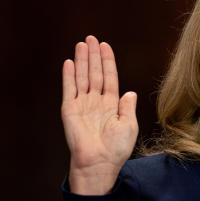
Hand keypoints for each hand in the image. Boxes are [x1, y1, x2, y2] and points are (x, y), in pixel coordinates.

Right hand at [61, 35, 137, 194]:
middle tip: (91, 38)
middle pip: (94, 73)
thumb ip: (128, 107)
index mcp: (111, 105)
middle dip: (93, 56)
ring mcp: (82, 105)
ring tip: (81, 44)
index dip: (107, 62)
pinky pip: (69, 89)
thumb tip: (130, 92)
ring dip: (81, 60)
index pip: (109, 78)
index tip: (105, 46)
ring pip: (82, 77)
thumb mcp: (129, 126)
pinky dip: (69, 75)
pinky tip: (69, 62)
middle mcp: (96, 102)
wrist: (98, 163)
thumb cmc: (116, 149)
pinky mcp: (69, 110)